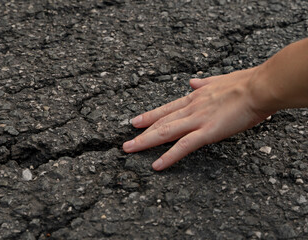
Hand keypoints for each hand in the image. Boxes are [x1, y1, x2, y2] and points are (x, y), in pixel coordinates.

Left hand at [123, 67, 274, 170]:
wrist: (259, 87)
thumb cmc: (244, 84)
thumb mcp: (218, 80)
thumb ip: (203, 83)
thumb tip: (192, 81)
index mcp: (194, 97)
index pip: (166, 109)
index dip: (148, 116)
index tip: (134, 121)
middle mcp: (190, 108)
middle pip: (160, 122)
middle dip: (141, 132)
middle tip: (125, 142)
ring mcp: (197, 120)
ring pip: (165, 132)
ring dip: (145, 142)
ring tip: (129, 149)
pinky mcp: (207, 132)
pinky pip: (183, 146)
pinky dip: (169, 156)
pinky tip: (157, 165)